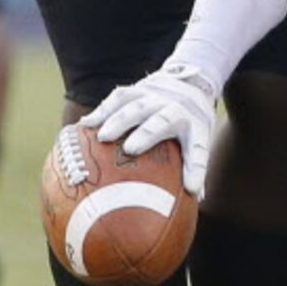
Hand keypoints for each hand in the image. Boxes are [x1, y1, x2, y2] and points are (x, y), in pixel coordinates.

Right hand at [84, 59, 218, 197]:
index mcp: (197, 127)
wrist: (190, 82)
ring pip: (138, 104)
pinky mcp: (140, 88)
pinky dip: (102, 110)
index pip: (199, 150)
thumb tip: (193, 204)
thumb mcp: (200, 141)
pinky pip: (120, 97)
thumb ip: (194, 169)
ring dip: (120, 120)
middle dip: (148, 133)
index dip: (196, 169)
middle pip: (163, 120)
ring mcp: (158, 96)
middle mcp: (178, 109)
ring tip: (102, 136)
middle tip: (130, 149)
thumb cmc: (191, 124)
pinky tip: (86, 124)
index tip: (190, 188)